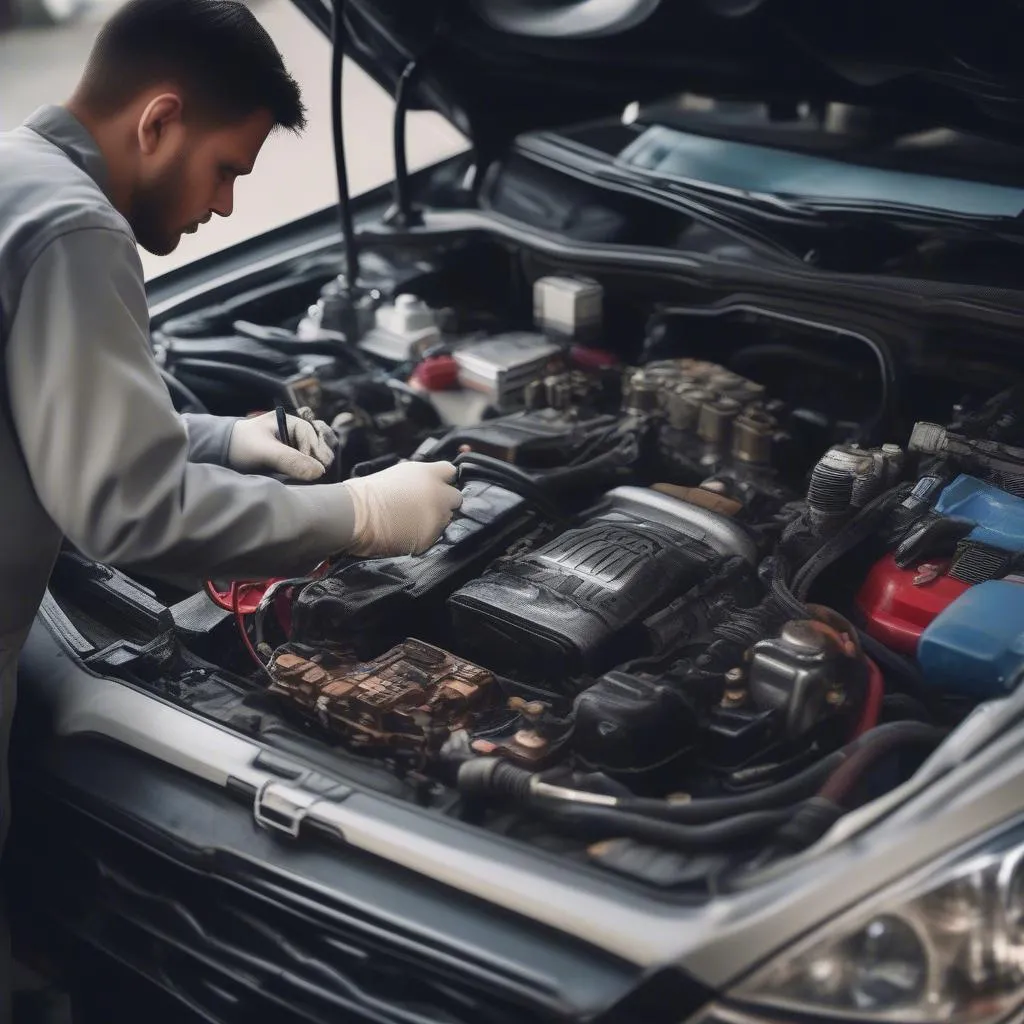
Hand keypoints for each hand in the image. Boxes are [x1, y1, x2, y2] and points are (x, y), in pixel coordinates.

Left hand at [228, 408, 337, 480]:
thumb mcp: (264, 451)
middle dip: (320, 459)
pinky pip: (309, 466)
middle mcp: (297, 433)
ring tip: (314, 480)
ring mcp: (296, 447)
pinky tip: (308, 481)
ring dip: (317, 467)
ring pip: (317, 456)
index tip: (317, 469)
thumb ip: (289, 459)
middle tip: (317, 475)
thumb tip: (318, 472)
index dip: (316, 451)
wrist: (221, 453)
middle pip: (321, 444)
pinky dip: (310, 473)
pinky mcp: (293, 460)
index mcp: (292, 422)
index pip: (315, 434)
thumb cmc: (241, 445)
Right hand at [343, 461, 462, 555]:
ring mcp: (436, 518)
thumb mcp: (396, 474)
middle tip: (425, 506)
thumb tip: (423, 485)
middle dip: (443, 502)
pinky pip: (433, 537)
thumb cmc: (366, 493)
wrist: (354, 516)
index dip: (443, 480)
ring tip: (410, 521)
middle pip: (455, 498)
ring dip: (434, 520)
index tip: (437, 485)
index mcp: (428, 473)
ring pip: (446, 519)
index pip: (451, 471)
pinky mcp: (430, 538)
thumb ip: (418, 478)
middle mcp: (438, 494)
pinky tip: (405, 533)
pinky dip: (422, 537)